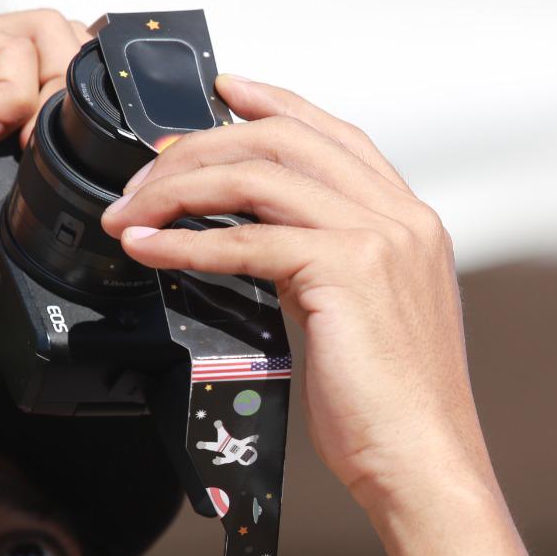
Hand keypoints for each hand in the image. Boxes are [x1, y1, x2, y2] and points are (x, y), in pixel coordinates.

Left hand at [100, 75, 494, 506]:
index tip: (222, 92)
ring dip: (180, 189)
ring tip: (131, 214)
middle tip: (145, 176)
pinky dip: (186, 242)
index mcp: (411, 222)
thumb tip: (258, 244)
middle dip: (202, 147)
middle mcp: (401, 218)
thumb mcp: (364, 318)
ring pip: (259, 177)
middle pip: (285, 141)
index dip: (273, 104)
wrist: (425, 463)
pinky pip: (248, 240)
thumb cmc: (390, 410)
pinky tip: (150, 250)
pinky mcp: (349, 272)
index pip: (334, 136)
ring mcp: (380, 239)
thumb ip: (326, 268)